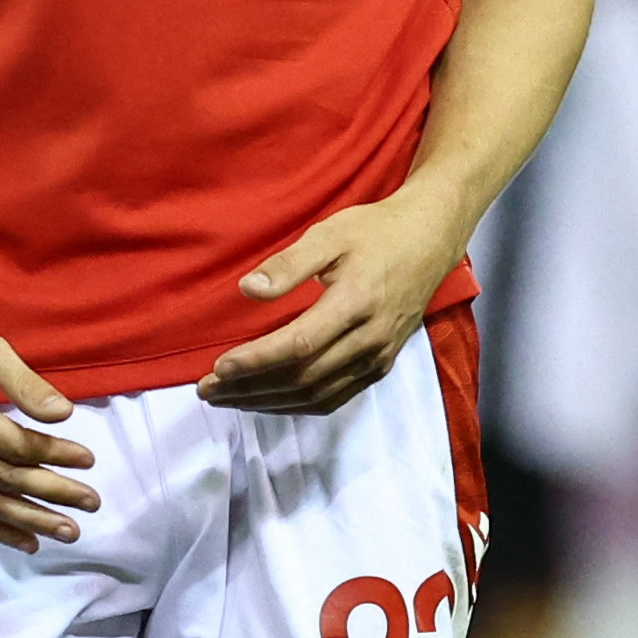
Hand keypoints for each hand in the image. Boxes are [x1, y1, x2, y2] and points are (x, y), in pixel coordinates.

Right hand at [0, 295, 100, 547]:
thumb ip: (27, 384)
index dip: (55, 455)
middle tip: (91, 503)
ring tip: (67, 531)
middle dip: (51, 494)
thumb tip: (65, 414)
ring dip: (28, 520)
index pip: (14, 446)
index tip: (89, 460)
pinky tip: (26, 538)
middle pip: (2, 479)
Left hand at [204, 189, 463, 415]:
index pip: (299, 344)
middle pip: (303, 377)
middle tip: (207, 390)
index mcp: (356, 302)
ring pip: (316, 395)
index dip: (256, 361)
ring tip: (228, 399)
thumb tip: (247, 290)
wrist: (430, 241)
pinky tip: (268, 400)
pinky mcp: (381, 366)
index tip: (218, 368)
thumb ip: (289, 264)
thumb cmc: (376, 232)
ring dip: (268, 401)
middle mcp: (370, 338)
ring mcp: (378, 357)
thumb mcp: (330, 233)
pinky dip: (296, 405)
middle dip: (250, 388)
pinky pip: (334, 397)